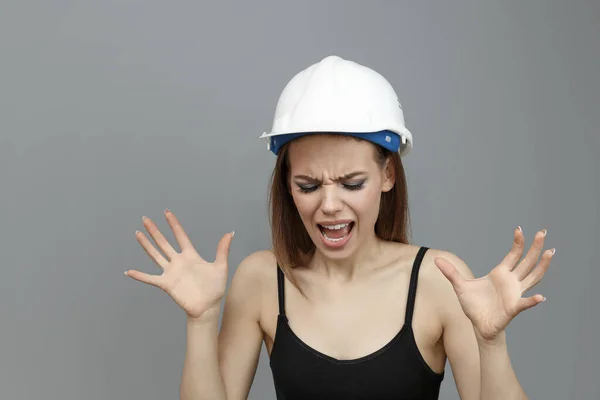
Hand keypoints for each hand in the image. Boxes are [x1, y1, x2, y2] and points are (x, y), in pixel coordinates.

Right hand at [125, 209, 234, 319]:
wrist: (208, 307)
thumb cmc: (215, 288)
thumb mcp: (220, 266)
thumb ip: (222, 250)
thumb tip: (230, 232)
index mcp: (191, 255)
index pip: (180, 236)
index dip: (174, 224)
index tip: (166, 212)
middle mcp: (179, 261)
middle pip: (164, 242)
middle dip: (155, 230)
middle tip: (145, 218)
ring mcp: (171, 272)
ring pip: (155, 255)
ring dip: (146, 245)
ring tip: (137, 233)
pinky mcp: (166, 284)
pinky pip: (150, 278)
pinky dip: (139, 276)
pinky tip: (128, 272)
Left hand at [434, 227, 553, 341]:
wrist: (478, 325)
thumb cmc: (473, 305)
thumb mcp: (459, 286)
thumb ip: (450, 272)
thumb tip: (436, 260)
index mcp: (500, 273)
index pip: (513, 255)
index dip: (518, 242)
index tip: (519, 229)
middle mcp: (511, 281)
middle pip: (527, 261)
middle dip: (535, 247)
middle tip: (543, 232)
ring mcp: (514, 294)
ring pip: (533, 277)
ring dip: (542, 266)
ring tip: (551, 252)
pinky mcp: (513, 308)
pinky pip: (524, 303)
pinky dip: (532, 301)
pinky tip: (540, 297)